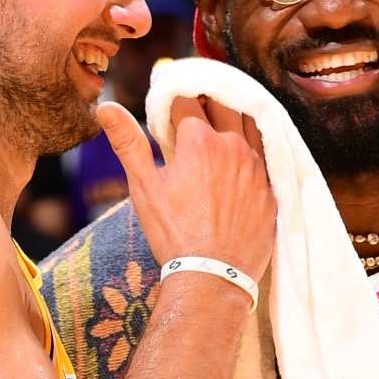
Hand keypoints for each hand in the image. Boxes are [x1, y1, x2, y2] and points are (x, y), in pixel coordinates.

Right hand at [99, 98, 274, 281]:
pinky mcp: (272, 189)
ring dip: (234, 119)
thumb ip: (128, 142)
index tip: (168, 111)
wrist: (212, 277)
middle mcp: (234, 146)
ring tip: (218, 128)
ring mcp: (258, 167)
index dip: (174, 102)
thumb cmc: (173, 233)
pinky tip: (241, 158)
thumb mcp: (144, 187)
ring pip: (250, 125)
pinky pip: (268, 156)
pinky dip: (254, 148)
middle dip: (206, 102)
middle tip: (194, 112)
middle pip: (223, 104)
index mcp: (200, 141)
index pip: (187, 101)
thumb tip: (107, 108)